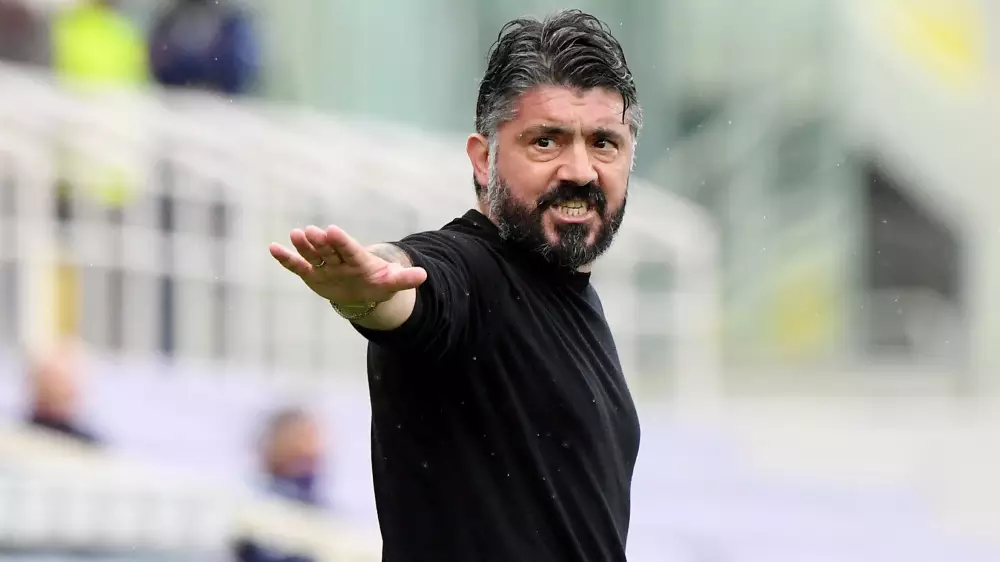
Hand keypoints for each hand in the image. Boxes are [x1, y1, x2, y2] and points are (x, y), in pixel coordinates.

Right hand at [269, 225, 426, 304]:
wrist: (364, 292)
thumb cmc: (378, 283)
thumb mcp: (392, 283)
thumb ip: (405, 278)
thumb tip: (424, 275)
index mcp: (358, 260)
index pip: (350, 249)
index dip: (342, 241)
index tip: (333, 230)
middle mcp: (339, 259)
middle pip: (329, 250)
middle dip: (321, 241)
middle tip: (311, 231)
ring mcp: (324, 266)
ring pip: (312, 255)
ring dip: (303, 246)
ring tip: (294, 234)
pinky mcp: (312, 274)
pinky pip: (297, 267)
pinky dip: (286, 258)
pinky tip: (272, 248)